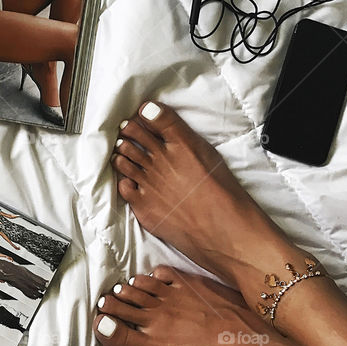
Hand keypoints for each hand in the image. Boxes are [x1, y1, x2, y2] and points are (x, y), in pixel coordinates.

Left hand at [113, 102, 305, 304]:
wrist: (224, 232)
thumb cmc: (224, 194)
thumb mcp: (208, 155)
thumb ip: (182, 135)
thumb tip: (159, 117)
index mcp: (181, 144)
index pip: (153, 117)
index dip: (143, 113)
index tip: (141, 114)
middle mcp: (161, 160)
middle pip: (133, 135)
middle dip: (128, 130)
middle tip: (126, 131)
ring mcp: (148, 182)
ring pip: (123, 157)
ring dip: (122, 151)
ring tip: (123, 150)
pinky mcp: (142, 204)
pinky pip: (123, 185)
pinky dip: (123, 178)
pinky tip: (129, 178)